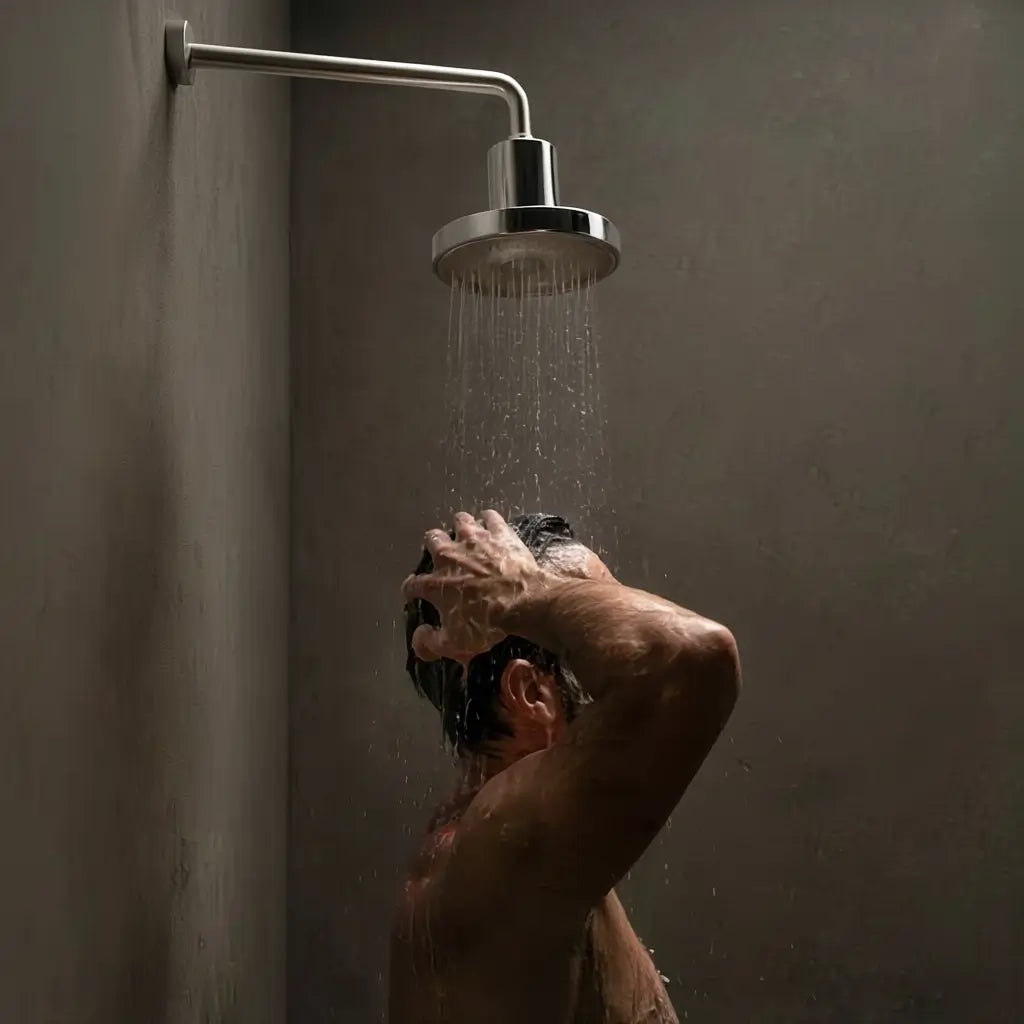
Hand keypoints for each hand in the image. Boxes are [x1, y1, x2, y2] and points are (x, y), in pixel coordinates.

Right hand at [402, 510, 544, 663]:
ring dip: (461, 527)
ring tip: (468, 537)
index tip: (415, 593)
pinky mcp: (498, 533)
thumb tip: (419, 635)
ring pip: (460, 521)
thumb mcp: (455, 644)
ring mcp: (474, 540)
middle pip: (432, 539)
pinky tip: (493, 527)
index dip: (411, 590)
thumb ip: (430, 643)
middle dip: (434, 545)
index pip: (412, 585)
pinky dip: (490, 521)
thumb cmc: (487, 623)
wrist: (523, 602)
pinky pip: (490, 517)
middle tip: (445, 557)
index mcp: (435, 584)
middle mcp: (449, 556)